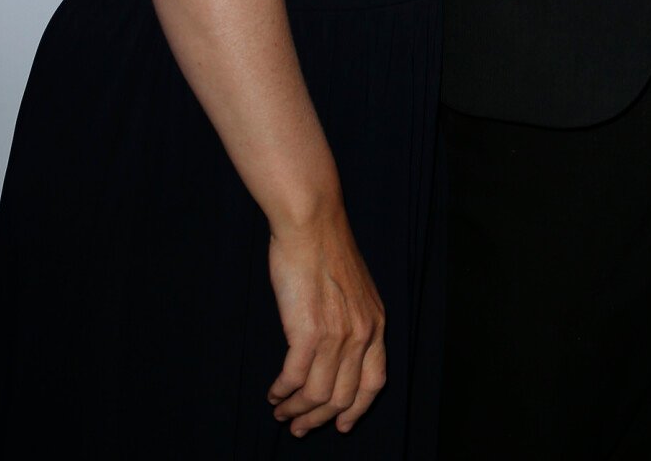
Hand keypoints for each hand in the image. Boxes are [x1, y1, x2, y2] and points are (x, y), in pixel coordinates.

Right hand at [267, 216, 386, 436]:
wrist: (312, 222)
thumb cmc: (326, 249)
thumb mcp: (355, 289)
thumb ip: (353, 320)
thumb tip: (337, 351)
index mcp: (376, 324)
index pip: (374, 383)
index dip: (357, 409)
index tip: (342, 426)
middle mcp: (362, 334)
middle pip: (344, 397)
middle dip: (320, 419)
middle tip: (298, 428)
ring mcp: (337, 335)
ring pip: (318, 395)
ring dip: (296, 410)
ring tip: (281, 411)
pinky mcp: (308, 332)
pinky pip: (294, 379)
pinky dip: (282, 392)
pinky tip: (273, 392)